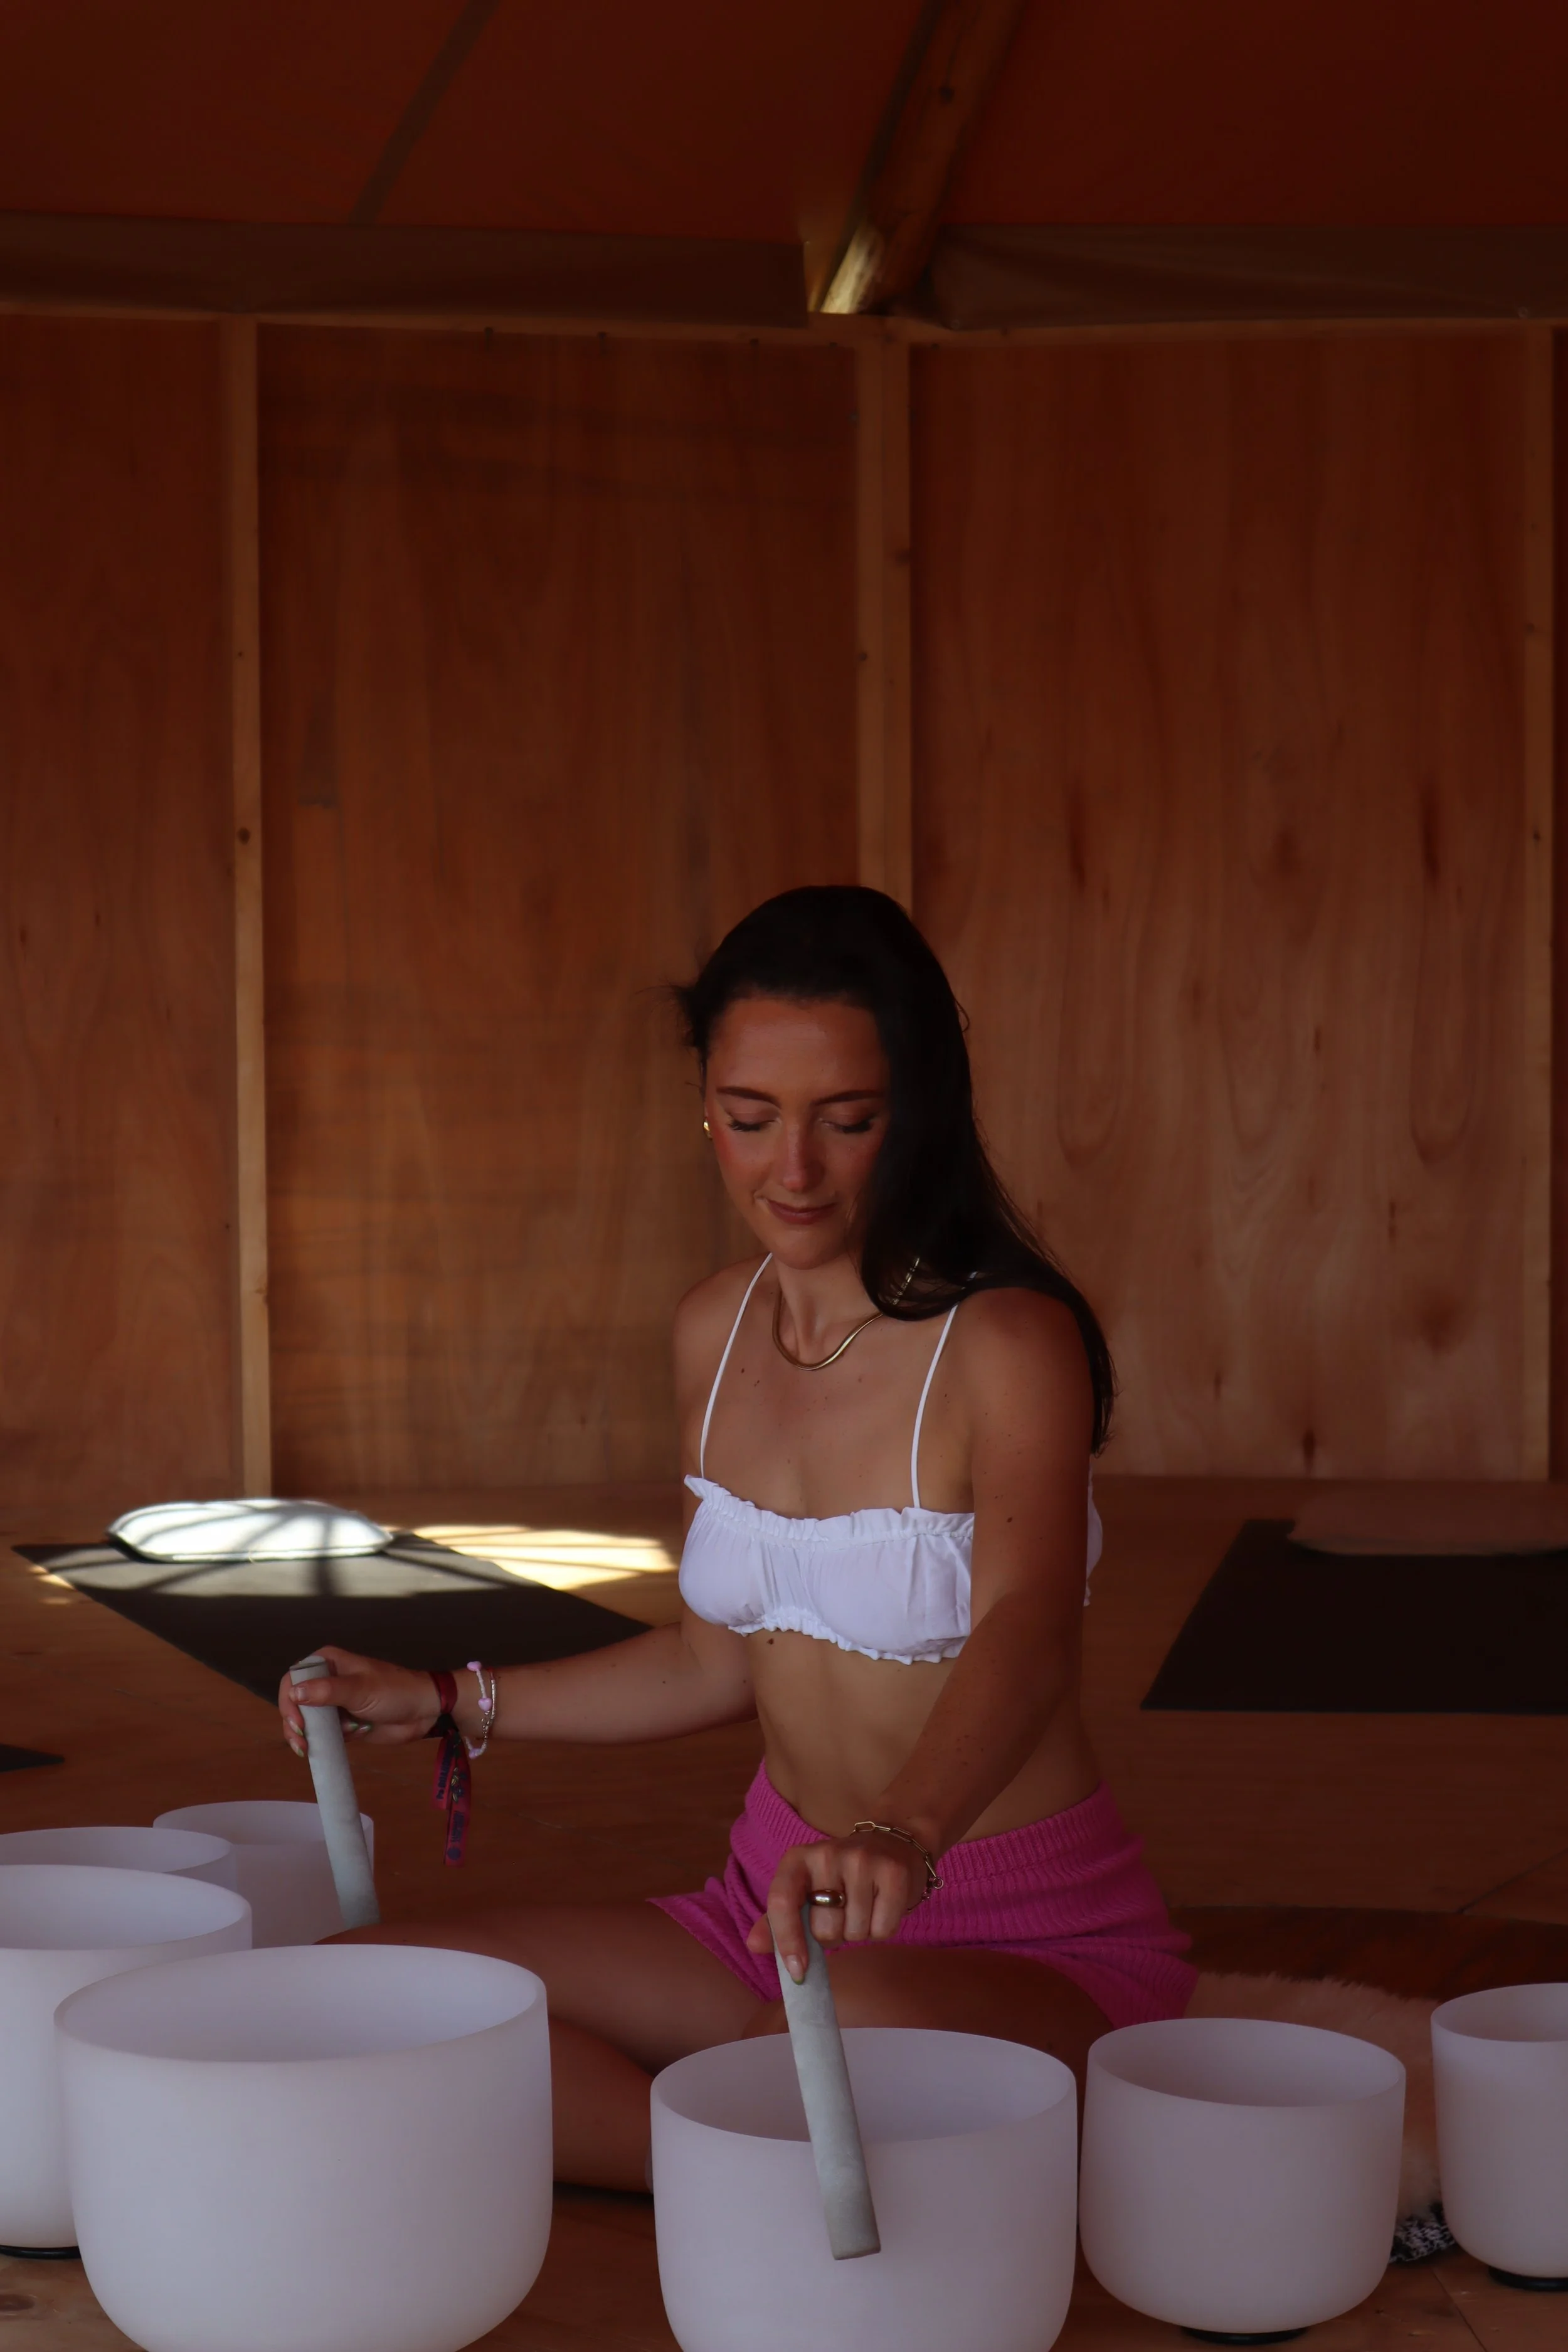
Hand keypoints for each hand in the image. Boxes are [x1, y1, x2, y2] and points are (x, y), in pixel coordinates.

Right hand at [276, 1648, 441, 1759]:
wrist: (423, 1711)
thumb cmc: (395, 1690)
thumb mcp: (361, 1689)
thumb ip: (328, 1691)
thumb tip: (294, 1692)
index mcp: (329, 1663)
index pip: (294, 1677)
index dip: (289, 1699)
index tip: (298, 1722)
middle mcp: (326, 1681)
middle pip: (294, 1701)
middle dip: (292, 1722)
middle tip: (301, 1742)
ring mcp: (333, 1704)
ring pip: (305, 1720)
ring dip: (301, 1735)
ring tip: (306, 1750)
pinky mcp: (342, 1724)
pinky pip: (321, 1734)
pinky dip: (315, 1742)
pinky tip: (314, 1752)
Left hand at [746, 1831, 929, 1983]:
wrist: (894, 1847)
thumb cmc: (842, 1877)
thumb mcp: (806, 1890)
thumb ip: (778, 1919)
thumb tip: (754, 1945)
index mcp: (797, 1859)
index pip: (781, 1901)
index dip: (786, 1940)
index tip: (797, 1972)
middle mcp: (826, 1854)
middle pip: (824, 1930)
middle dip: (834, 1934)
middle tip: (844, 1911)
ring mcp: (861, 1860)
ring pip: (854, 1933)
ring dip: (859, 1931)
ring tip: (865, 1905)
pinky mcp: (893, 1872)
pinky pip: (883, 1930)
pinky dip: (883, 1929)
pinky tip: (883, 1904)